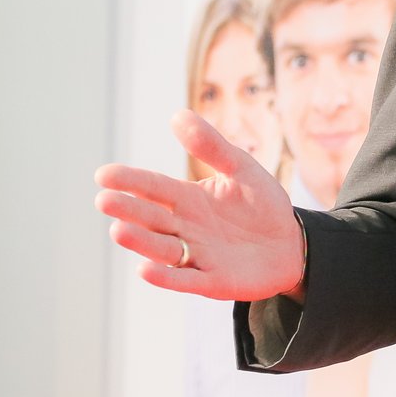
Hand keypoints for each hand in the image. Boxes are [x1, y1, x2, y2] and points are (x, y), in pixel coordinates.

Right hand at [94, 110, 305, 301]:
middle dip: (128, 210)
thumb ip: (212, 146)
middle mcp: (184, 227)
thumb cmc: (262, 204)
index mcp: (187, 198)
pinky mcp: (213, 282)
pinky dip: (166, 277)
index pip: (153, 187)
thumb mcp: (241, 169)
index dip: (130, 181)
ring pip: (161, 249)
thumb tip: (178, 114)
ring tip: (118, 230)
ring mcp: (196, 255)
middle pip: (151, 218)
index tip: (103, 175)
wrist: (292, 244)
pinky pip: (185, 280)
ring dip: (140, 242)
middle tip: (104, 200)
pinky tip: (145, 270)